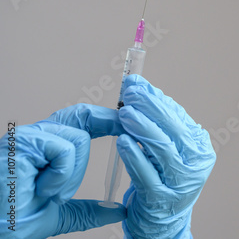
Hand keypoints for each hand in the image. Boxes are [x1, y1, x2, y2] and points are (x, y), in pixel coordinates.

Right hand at [0, 104, 125, 238]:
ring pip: (78, 138)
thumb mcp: (60, 215)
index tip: (127, 124)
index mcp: (45, 148)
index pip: (81, 122)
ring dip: (74, 172)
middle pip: (81, 115)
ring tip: (51, 193)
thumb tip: (117, 211)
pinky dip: (61, 175)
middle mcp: (36, 137)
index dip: (106, 120)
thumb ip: (87, 211)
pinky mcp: (22, 144)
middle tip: (126, 128)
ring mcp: (28, 138)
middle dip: (108, 121)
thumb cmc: (12, 221)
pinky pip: (63, 150)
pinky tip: (42, 189)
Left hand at [116, 75, 215, 238]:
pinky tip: (122, 143)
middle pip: (174, 130)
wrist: (161, 223)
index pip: (178, 116)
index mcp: (199, 147)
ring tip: (124, 113)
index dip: (156, 98)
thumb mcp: (165, 149)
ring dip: (142, 128)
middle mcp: (196, 164)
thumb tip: (141, 87)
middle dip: (150, 108)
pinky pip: (146, 174)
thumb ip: (157, 121)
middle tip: (130, 93)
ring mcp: (181, 183)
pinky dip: (134, 156)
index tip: (136, 84)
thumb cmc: (162, 180)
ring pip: (162, 149)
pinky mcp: (161, 200)